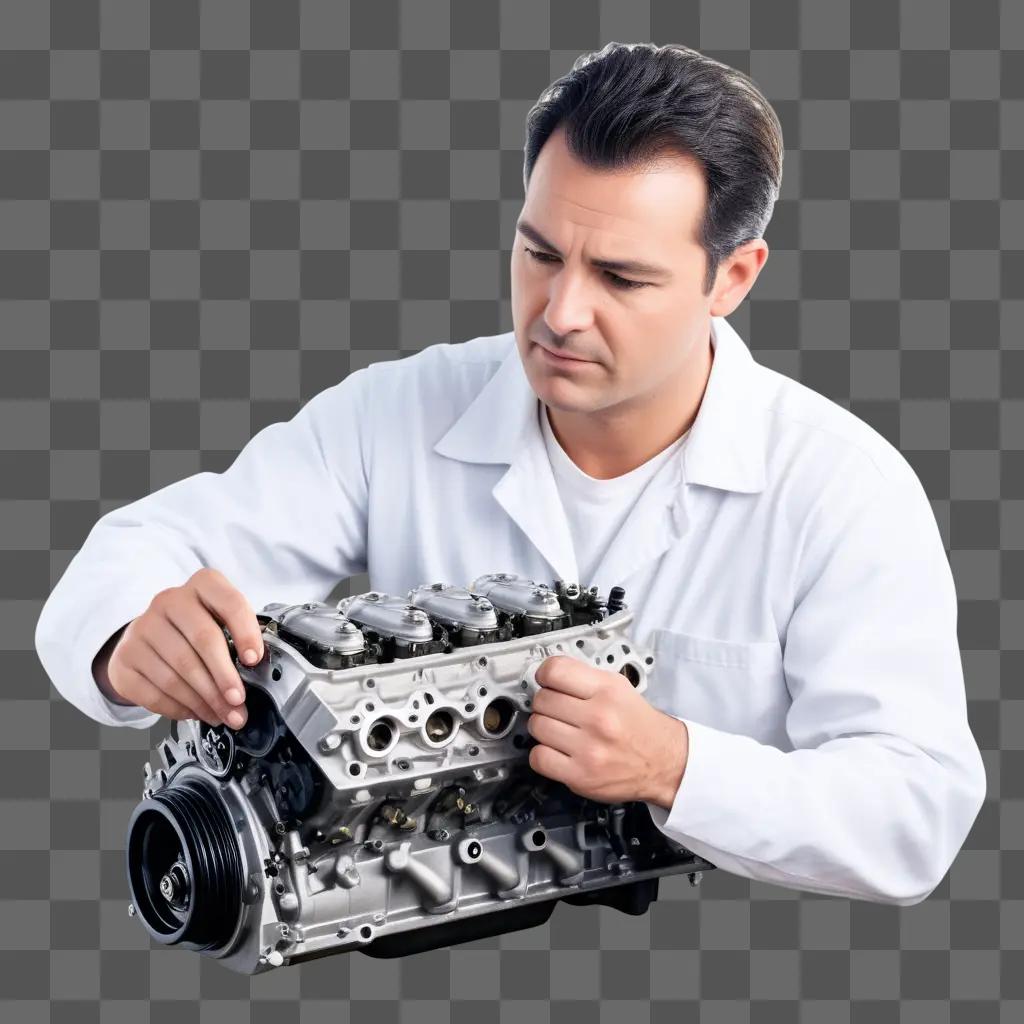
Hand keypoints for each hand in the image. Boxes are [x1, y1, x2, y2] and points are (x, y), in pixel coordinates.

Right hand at [102, 568, 264, 727]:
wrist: (148, 639)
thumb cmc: (195, 631)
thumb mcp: (220, 623)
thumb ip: (239, 641)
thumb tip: (256, 677)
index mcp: (201, 586)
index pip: (230, 602)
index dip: (246, 632)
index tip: (254, 660)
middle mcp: (168, 601)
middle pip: (204, 639)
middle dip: (225, 676)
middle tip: (237, 701)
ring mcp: (141, 629)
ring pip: (178, 671)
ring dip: (205, 700)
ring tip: (222, 714)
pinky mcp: (124, 658)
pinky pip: (155, 691)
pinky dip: (179, 708)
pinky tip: (195, 712)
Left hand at [527, 654, 688, 808]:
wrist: (665, 763)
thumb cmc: (639, 725)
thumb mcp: (620, 688)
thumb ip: (584, 677)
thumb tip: (547, 675)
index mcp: (608, 691)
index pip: (554, 670)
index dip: (544, 674)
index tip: (547, 682)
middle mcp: (599, 718)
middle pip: (542, 700)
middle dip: (546, 703)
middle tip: (558, 710)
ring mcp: (589, 749)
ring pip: (537, 727)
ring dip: (544, 728)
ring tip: (561, 731)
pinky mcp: (581, 776)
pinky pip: (538, 758)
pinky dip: (543, 755)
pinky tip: (558, 751)